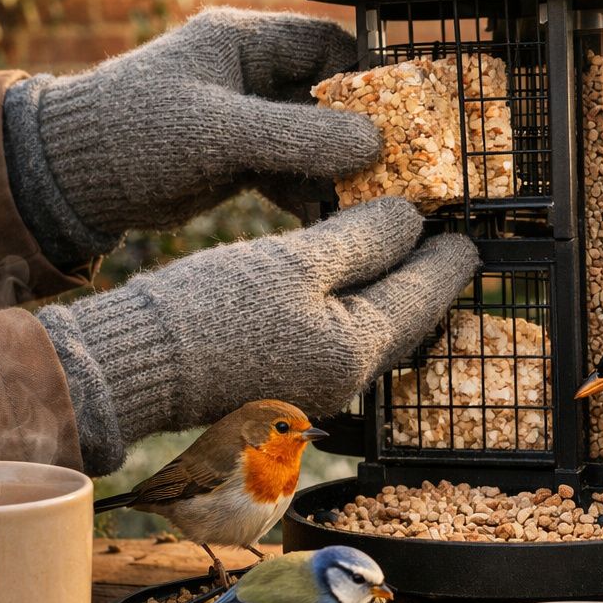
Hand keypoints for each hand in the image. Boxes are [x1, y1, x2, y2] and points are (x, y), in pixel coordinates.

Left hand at [4, 7, 378, 264]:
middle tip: (403, 167)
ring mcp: (242, 120)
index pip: (327, 44)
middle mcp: (247, 75)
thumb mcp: (218, 131)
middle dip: (364, 132)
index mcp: (242, 41)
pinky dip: (311, 196)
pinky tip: (333, 222)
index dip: (370, 73)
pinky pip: (289, 173)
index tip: (407, 110)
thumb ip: (297, 136)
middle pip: (328, 96)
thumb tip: (373, 144)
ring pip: (312, 141)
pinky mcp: (234, 160)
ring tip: (374, 205)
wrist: (65, 178)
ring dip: (340, 172)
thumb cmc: (131, 132)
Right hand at [37, 197, 477, 473]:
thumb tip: (412, 218)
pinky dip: (349, 301)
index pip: (424, 297)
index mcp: (357, 349)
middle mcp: (345, 377)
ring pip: (369, 326)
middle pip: (403, 316)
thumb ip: (360, 239)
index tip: (469, 234)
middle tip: (441, 235)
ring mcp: (313, 383)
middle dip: (422, 273)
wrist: (132, 365)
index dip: (448, 260)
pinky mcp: (282, 377)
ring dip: (385, 285)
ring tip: (396, 245)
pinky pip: (335, 334)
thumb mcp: (292, 261)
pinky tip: (341, 276)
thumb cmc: (208, 311)